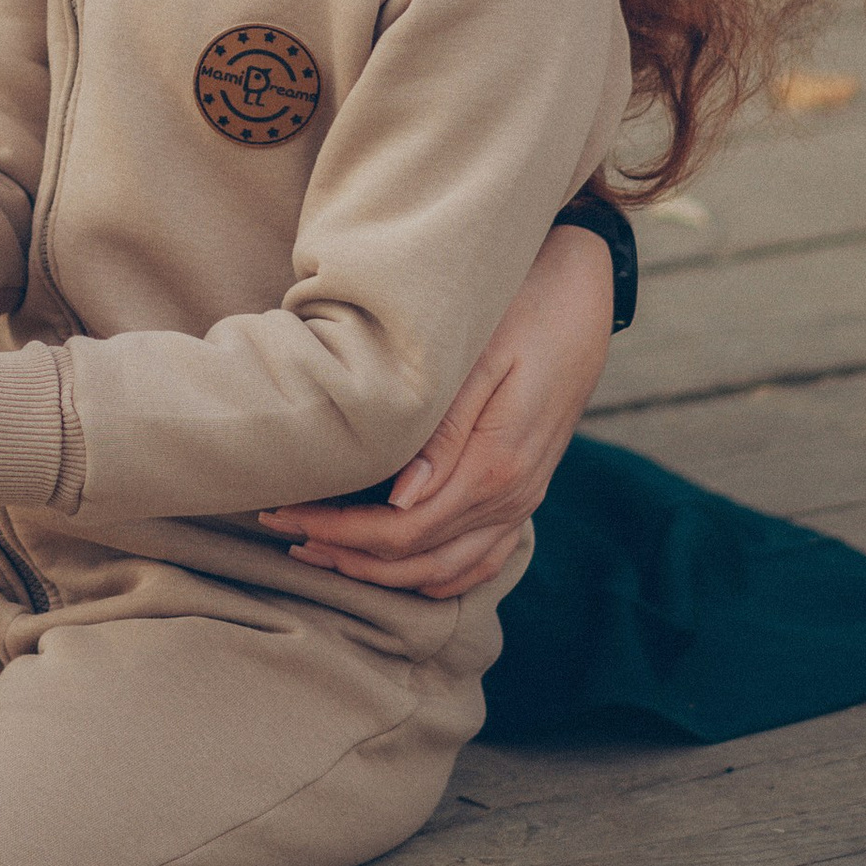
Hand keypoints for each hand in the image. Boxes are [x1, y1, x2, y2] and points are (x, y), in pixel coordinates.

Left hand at [258, 216, 618, 599]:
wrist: (581, 292)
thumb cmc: (519, 309)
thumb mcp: (478, 358)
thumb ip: (442, 433)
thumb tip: (400, 500)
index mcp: (495, 465)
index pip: (402, 529)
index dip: (338, 532)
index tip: (285, 515)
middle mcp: (513, 496)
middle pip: (417, 557)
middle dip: (346, 554)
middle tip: (284, 532)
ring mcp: (523, 499)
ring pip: (447, 568)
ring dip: (382, 571)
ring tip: (323, 551)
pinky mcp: (526, 491)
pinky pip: (482, 558)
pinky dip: (434, 573)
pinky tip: (394, 565)